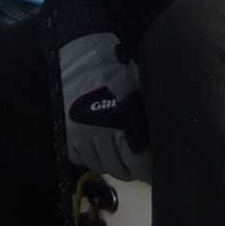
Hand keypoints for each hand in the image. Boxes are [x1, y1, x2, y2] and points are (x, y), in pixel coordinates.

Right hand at [58, 33, 151, 181]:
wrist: (81, 53)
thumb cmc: (116, 70)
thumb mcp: (138, 92)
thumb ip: (145, 120)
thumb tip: (157, 144)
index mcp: (122, 124)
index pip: (138, 163)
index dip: (149, 171)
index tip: (156, 171)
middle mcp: (99, 135)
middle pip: (120, 169)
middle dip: (133, 171)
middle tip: (141, 167)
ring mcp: (80, 137)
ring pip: (102, 167)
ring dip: (114, 166)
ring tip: (123, 161)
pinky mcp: (67, 135)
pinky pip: (83, 160)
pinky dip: (94, 159)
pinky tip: (102, 152)